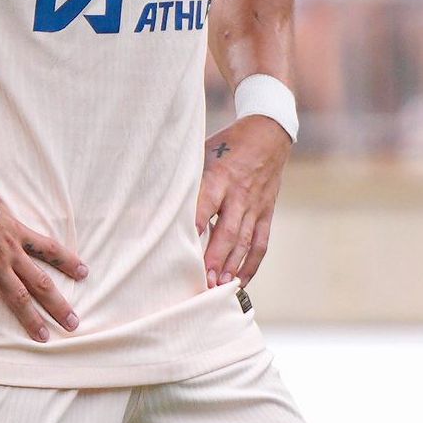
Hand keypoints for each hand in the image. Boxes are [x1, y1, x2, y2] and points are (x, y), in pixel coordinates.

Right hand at [0, 184, 86, 342]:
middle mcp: (14, 254)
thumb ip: (3, 216)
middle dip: (58, 304)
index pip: (51, 250)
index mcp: (20, 235)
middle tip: (73, 323)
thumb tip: (0, 208)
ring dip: (32, 319)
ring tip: (43, 337)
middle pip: (42, 283)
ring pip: (20, 297)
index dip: (68, 262)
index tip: (84, 273)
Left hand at [196, 114, 290, 289]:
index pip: (206, 204)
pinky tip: (240, 281)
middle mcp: (239, 194)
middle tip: (205, 282)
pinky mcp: (266, 213)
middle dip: (216, 259)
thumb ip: (186, 179)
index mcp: (219, 177)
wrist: (268, 134)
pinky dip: (251, 264)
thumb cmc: (226, 145)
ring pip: (245, 241)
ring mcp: (255, 206)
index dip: (197, 225)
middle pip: (228, 231)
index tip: (185, 247)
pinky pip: (261, 243)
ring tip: (220, 287)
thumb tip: (155, 201)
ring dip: (232, 266)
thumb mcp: (202, 153)